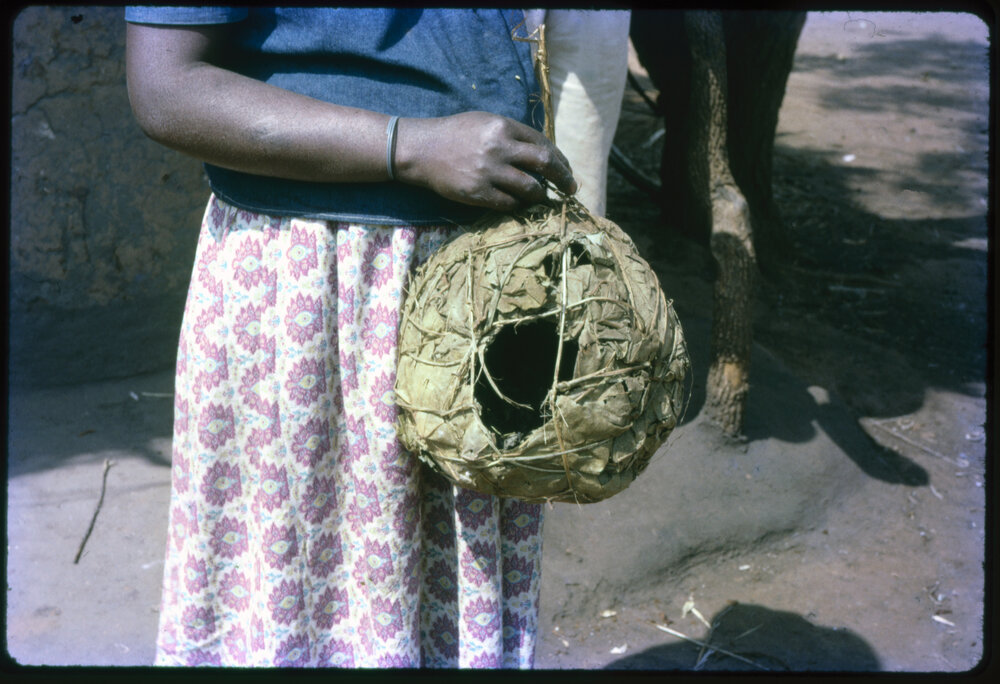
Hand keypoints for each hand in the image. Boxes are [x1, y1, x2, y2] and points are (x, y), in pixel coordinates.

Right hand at [394, 111, 576, 211]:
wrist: (422, 150)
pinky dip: (520, 206)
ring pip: (531, 189)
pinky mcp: (477, 193)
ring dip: (541, 196)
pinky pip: (510, 204)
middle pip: (545, 164)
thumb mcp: (485, 123)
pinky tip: (521, 204)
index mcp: (503, 126)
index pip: (543, 144)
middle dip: (564, 178)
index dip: (560, 159)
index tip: (567, 169)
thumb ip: (513, 134)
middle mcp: (499, 148)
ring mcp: (488, 172)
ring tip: (543, 198)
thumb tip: (543, 152)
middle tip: (572, 188)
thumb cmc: (456, 134)